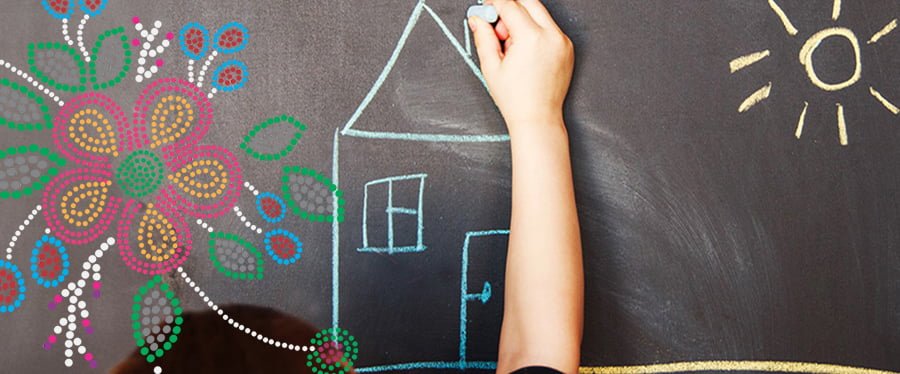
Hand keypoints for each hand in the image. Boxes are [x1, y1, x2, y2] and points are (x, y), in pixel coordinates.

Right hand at [469, 0, 573, 132]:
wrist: (538, 118)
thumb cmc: (516, 99)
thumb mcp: (491, 67)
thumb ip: (483, 37)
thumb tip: (478, 19)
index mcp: (532, 38)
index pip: (510, 5)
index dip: (494, 3)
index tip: (485, 7)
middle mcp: (551, 35)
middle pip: (529, 1)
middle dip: (510, 6)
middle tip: (496, 23)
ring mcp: (562, 41)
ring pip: (539, 13)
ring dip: (522, 18)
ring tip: (510, 44)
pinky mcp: (567, 47)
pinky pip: (549, 27)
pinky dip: (534, 30)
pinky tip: (524, 50)